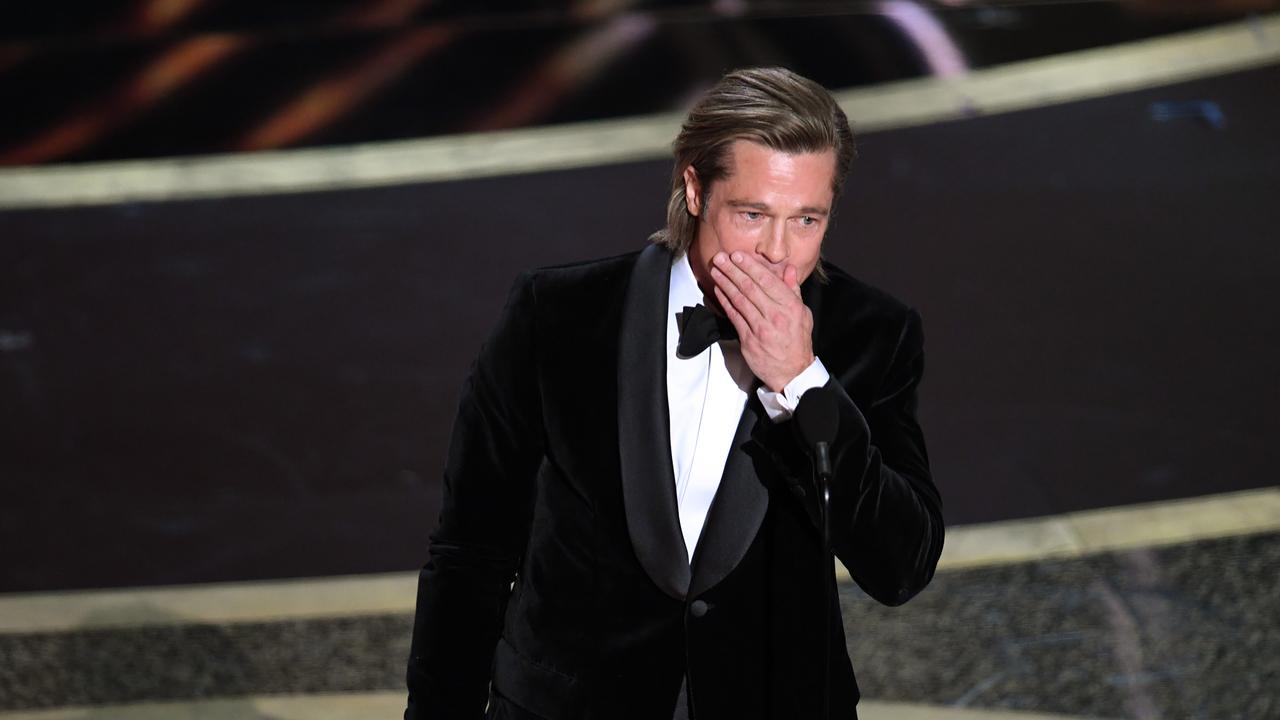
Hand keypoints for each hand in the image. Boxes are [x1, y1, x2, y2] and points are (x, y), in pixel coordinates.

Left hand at [709, 251, 814, 391]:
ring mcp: (761, 328)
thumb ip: (793, 290)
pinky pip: (734, 316)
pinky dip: (725, 301)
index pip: (767, 281)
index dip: (750, 266)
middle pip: (750, 287)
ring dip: (725, 283)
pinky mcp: (748, 340)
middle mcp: (775, 316)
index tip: (738, 255)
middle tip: (720, 258)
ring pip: (739, 300)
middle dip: (733, 270)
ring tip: (716, 270)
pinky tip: (718, 290)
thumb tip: (789, 269)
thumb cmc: (797, 341)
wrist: (792, 372)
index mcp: (790, 307)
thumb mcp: (803, 314)